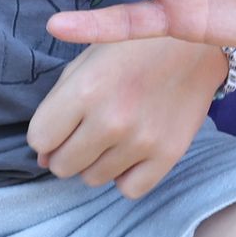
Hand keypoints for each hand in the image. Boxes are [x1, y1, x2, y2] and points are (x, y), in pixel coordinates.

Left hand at [27, 36, 228, 197]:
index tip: (62, 124)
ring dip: (95, 162)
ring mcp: (142, 141)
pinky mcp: (168, 155)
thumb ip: (57, 103)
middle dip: (65, 152)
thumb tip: (43, 156)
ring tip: (111, 137)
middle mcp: (112, 120)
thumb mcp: (87, 60)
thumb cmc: (134, 48)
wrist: (195, 47)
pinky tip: (131, 152)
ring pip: (93, 179)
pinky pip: (129, 189)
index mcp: (86, 89)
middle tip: (84, 133)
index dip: (46, 133)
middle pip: (63, 166)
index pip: (39, 139)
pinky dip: (125, 175)